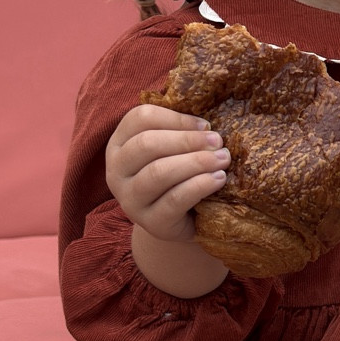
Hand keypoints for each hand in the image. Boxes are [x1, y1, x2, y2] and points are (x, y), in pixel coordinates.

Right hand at [106, 103, 229, 241]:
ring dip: (196, 162)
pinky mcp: (150, 223)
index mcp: (119, 144)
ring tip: (223, 160)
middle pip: (148, 144)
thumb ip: (179, 131)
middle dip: (188, 140)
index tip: (205, 124)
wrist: (180, 222)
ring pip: (159, 172)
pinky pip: (175, 200)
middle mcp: (116, 171)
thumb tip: (206, 118)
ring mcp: (129, 199)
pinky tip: (219, 179)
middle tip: (219, 142)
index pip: (140, 118)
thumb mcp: (172, 151)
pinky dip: (200, 186)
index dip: (175, 118)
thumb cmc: (178, 177)